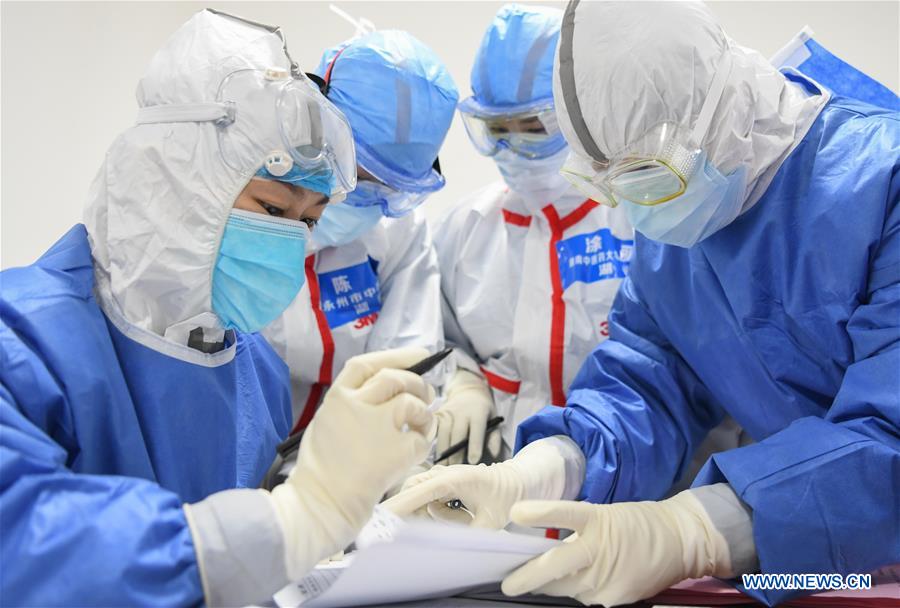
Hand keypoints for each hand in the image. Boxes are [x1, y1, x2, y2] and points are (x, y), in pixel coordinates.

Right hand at [270, 347, 435, 578]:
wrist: (320, 506)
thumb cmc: (322, 471)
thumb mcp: (327, 424)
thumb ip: (354, 405)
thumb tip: (392, 393)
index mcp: (337, 398)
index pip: (368, 365)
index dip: (397, 356)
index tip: (419, 355)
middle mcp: (357, 405)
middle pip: (396, 379)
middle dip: (418, 384)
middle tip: (427, 396)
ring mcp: (378, 426)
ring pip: (413, 403)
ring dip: (424, 414)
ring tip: (422, 426)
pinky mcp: (397, 450)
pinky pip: (422, 438)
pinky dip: (423, 443)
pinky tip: (414, 452)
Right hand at [383, 439, 569, 528]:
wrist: (515, 481)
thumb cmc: (505, 496)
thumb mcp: (492, 520)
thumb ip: (469, 534)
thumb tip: (449, 548)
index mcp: (454, 479)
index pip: (420, 492)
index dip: (401, 504)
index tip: (383, 516)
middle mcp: (443, 475)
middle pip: (414, 494)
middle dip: (415, 512)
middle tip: (442, 523)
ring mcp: (440, 478)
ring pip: (420, 500)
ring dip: (437, 515)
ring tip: (467, 516)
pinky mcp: (440, 484)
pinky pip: (429, 502)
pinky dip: (440, 513)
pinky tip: (464, 513)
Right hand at [434, 369, 500, 464]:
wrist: (468, 391)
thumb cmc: (482, 410)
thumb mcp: (494, 419)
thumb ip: (494, 437)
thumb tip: (493, 455)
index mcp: (478, 412)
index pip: (476, 430)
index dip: (475, 445)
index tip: (473, 461)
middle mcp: (462, 411)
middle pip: (457, 434)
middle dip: (455, 454)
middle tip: (454, 470)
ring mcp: (447, 412)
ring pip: (443, 434)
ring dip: (442, 452)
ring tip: (443, 468)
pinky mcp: (437, 414)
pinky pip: (433, 430)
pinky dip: (432, 443)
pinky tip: (431, 455)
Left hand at [502, 491, 733, 606]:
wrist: (679, 542)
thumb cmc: (637, 524)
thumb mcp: (604, 516)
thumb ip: (575, 533)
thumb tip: (543, 550)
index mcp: (598, 520)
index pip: (565, 514)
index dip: (540, 513)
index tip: (515, 512)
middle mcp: (601, 550)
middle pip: (554, 567)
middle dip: (526, 578)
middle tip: (507, 583)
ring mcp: (608, 578)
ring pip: (564, 587)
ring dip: (549, 585)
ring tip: (538, 579)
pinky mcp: (615, 597)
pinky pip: (584, 597)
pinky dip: (576, 589)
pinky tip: (580, 580)